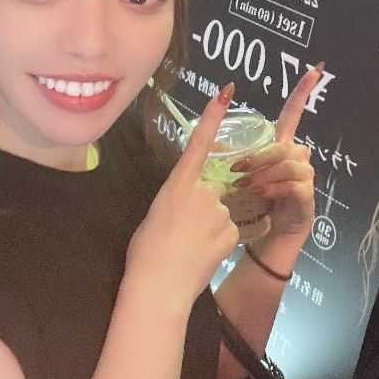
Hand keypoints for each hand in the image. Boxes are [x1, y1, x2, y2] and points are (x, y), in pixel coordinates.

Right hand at [126, 86, 239, 302]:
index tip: (227, 92)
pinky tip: (202, 254)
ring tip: (190, 246)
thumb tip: (189, 198)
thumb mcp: (155, 213)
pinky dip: (219, 240)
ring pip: (221, 210)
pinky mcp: (232, 231)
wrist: (159, 286)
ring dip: (210, 224)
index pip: (198, 143)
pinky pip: (229, 230)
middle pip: (211, 188)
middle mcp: (202, 192)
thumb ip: (178, 198)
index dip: (213, 116)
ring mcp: (220, 212)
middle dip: (203, 204)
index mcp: (177, 184)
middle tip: (183, 231)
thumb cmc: (146, 251)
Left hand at [231, 66, 321, 246]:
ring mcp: (305, 178)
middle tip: (235, 169)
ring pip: (287, 163)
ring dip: (263, 173)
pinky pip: (293, 184)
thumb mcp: (241, 176)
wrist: (267, 239)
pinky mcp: (307, 197)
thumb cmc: (253, 205)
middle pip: (282, 144)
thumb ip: (235, 157)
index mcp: (281, 148)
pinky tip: (260, 194)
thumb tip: (212, 141)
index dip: (302, 93)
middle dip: (258, 155)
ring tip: (245, 186)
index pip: (292, 115)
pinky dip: (273, 188)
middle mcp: (297, 158)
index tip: (314, 70)